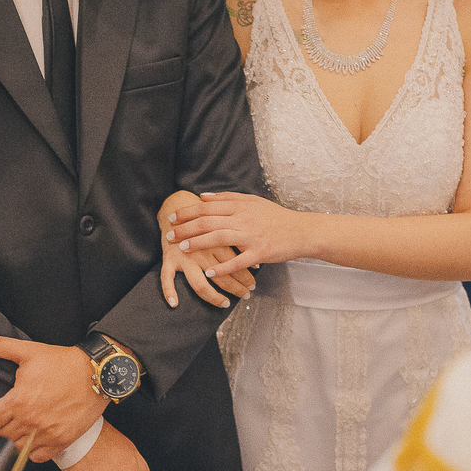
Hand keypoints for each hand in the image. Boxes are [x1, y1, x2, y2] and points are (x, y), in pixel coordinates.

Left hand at [0, 330, 108, 461]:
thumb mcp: (29, 351)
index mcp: (18, 401)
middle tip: (7, 417)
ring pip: (17, 448)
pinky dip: (33, 451)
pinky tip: (35, 437)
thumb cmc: (64, 362)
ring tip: (21, 425)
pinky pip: (37, 457)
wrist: (98, 374)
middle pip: (0, 436)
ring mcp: (46, 433)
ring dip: (15, 438)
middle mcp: (30, 421)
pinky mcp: (62, 441)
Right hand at [160, 225, 254, 308]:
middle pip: (221, 276)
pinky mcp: (168, 258)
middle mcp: (201, 250)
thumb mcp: (224, 224)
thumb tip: (256, 263)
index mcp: (216, 240)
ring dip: (213, 296)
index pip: (234, 263)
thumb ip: (238, 242)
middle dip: (236, 288)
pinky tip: (174, 303)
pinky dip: (168, 290)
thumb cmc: (204, 216)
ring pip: (199, 283)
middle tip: (246, 294)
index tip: (253, 285)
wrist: (176, 204)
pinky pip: (166, 277)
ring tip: (225, 303)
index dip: (245, 276)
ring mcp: (184, 256)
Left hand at [166, 192, 309, 276]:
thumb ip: (227, 198)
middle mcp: (243, 219)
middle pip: (208, 222)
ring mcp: (252, 236)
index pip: (206, 207)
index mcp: (240, 206)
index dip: (186, 212)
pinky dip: (223, 267)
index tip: (171, 218)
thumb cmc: (276, 217)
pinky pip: (239, 261)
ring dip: (199, 244)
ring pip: (220, 238)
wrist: (301, 231)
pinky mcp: (260, 253)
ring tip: (183, 249)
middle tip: (168, 236)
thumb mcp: (252, 201)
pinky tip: (210, 273)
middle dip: (185, 228)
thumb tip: (202, 197)